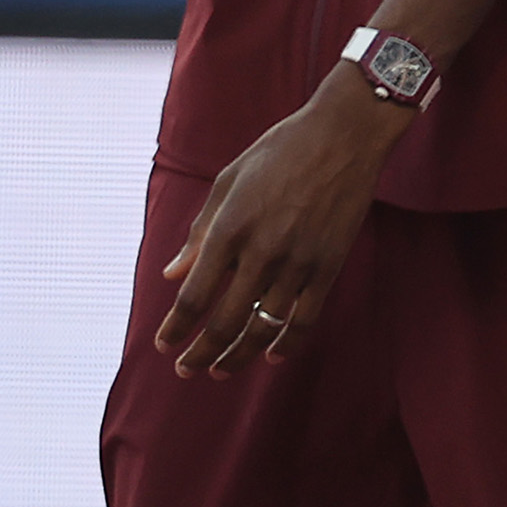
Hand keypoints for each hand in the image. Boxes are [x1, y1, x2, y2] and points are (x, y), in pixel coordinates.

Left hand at [153, 71, 411, 376]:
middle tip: (185, 369)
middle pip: (223, 321)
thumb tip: (172, 273)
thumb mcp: (228, 181)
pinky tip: (271, 355)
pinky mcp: (329, 265)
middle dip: (199, 353)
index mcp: (230, 227)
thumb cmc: (280, 150)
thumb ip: (200, 231)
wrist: (344, 135)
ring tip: (221, 371)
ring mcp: (298, 261)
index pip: (193, 296)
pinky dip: (286, 343)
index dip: (175, 328)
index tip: (163, 344)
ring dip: (237, 356)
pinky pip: (305, 318)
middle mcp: (261, 251)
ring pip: (262, 327)